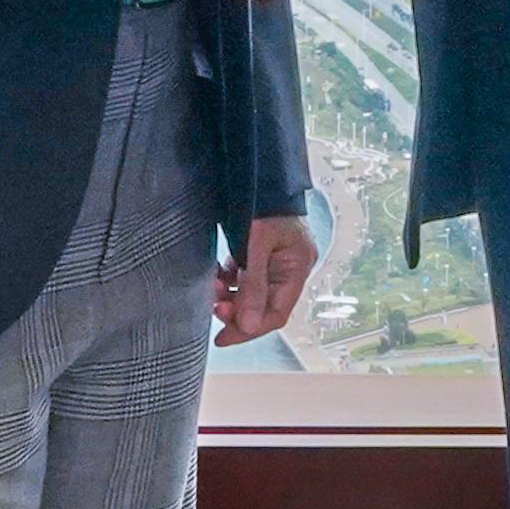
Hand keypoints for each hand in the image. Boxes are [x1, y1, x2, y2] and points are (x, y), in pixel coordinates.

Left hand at [212, 214, 317, 345]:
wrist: (259, 170)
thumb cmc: (262, 201)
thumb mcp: (256, 243)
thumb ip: (253, 284)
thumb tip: (246, 325)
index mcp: (297, 267)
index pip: (276, 314)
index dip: (249, 330)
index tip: (222, 338)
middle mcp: (289, 267)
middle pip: (263, 306)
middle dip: (236, 311)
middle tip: (213, 307)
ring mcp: (276, 260)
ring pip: (251, 292)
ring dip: (230, 295)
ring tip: (212, 288)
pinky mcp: (260, 251)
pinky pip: (245, 276)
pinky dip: (229, 280)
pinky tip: (217, 274)